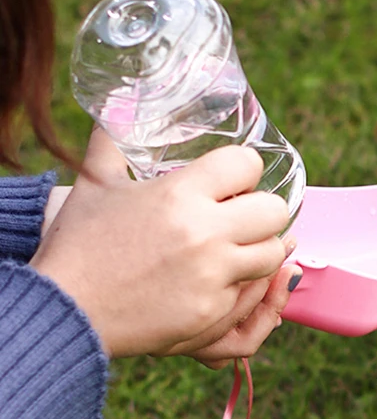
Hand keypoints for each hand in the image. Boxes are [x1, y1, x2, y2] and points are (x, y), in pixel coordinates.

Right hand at [31, 128, 295, 358]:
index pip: (248, 164)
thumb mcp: (95, 184)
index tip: (234, 179)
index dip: (244, 168)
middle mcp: (204, 232)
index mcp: (181, 193)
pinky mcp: (210, 313)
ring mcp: (211, 275)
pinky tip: (220, 280)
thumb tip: (116, 104)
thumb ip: (112, 142)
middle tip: (242, 215)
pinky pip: (249, 294)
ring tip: (239, 247)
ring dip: (260, 248)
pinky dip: (240, 286)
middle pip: (275, 210)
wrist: (60, 314)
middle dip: (262, 210)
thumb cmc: (78, 245)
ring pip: (274, 253)